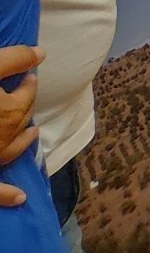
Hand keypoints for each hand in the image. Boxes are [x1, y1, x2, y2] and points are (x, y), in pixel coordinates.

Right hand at [0, 45, 37, 205]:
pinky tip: (20, 198)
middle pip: (20, 119)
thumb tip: (41, 54)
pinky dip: (5, 195)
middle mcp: (2, 137)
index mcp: (8, 111)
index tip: (27, 74)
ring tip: (33, 132)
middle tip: (24, 95)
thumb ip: (13, 60)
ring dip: (23, 142)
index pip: (26, 93)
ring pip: (11, 150)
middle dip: (24, 106)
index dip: (27, 81)